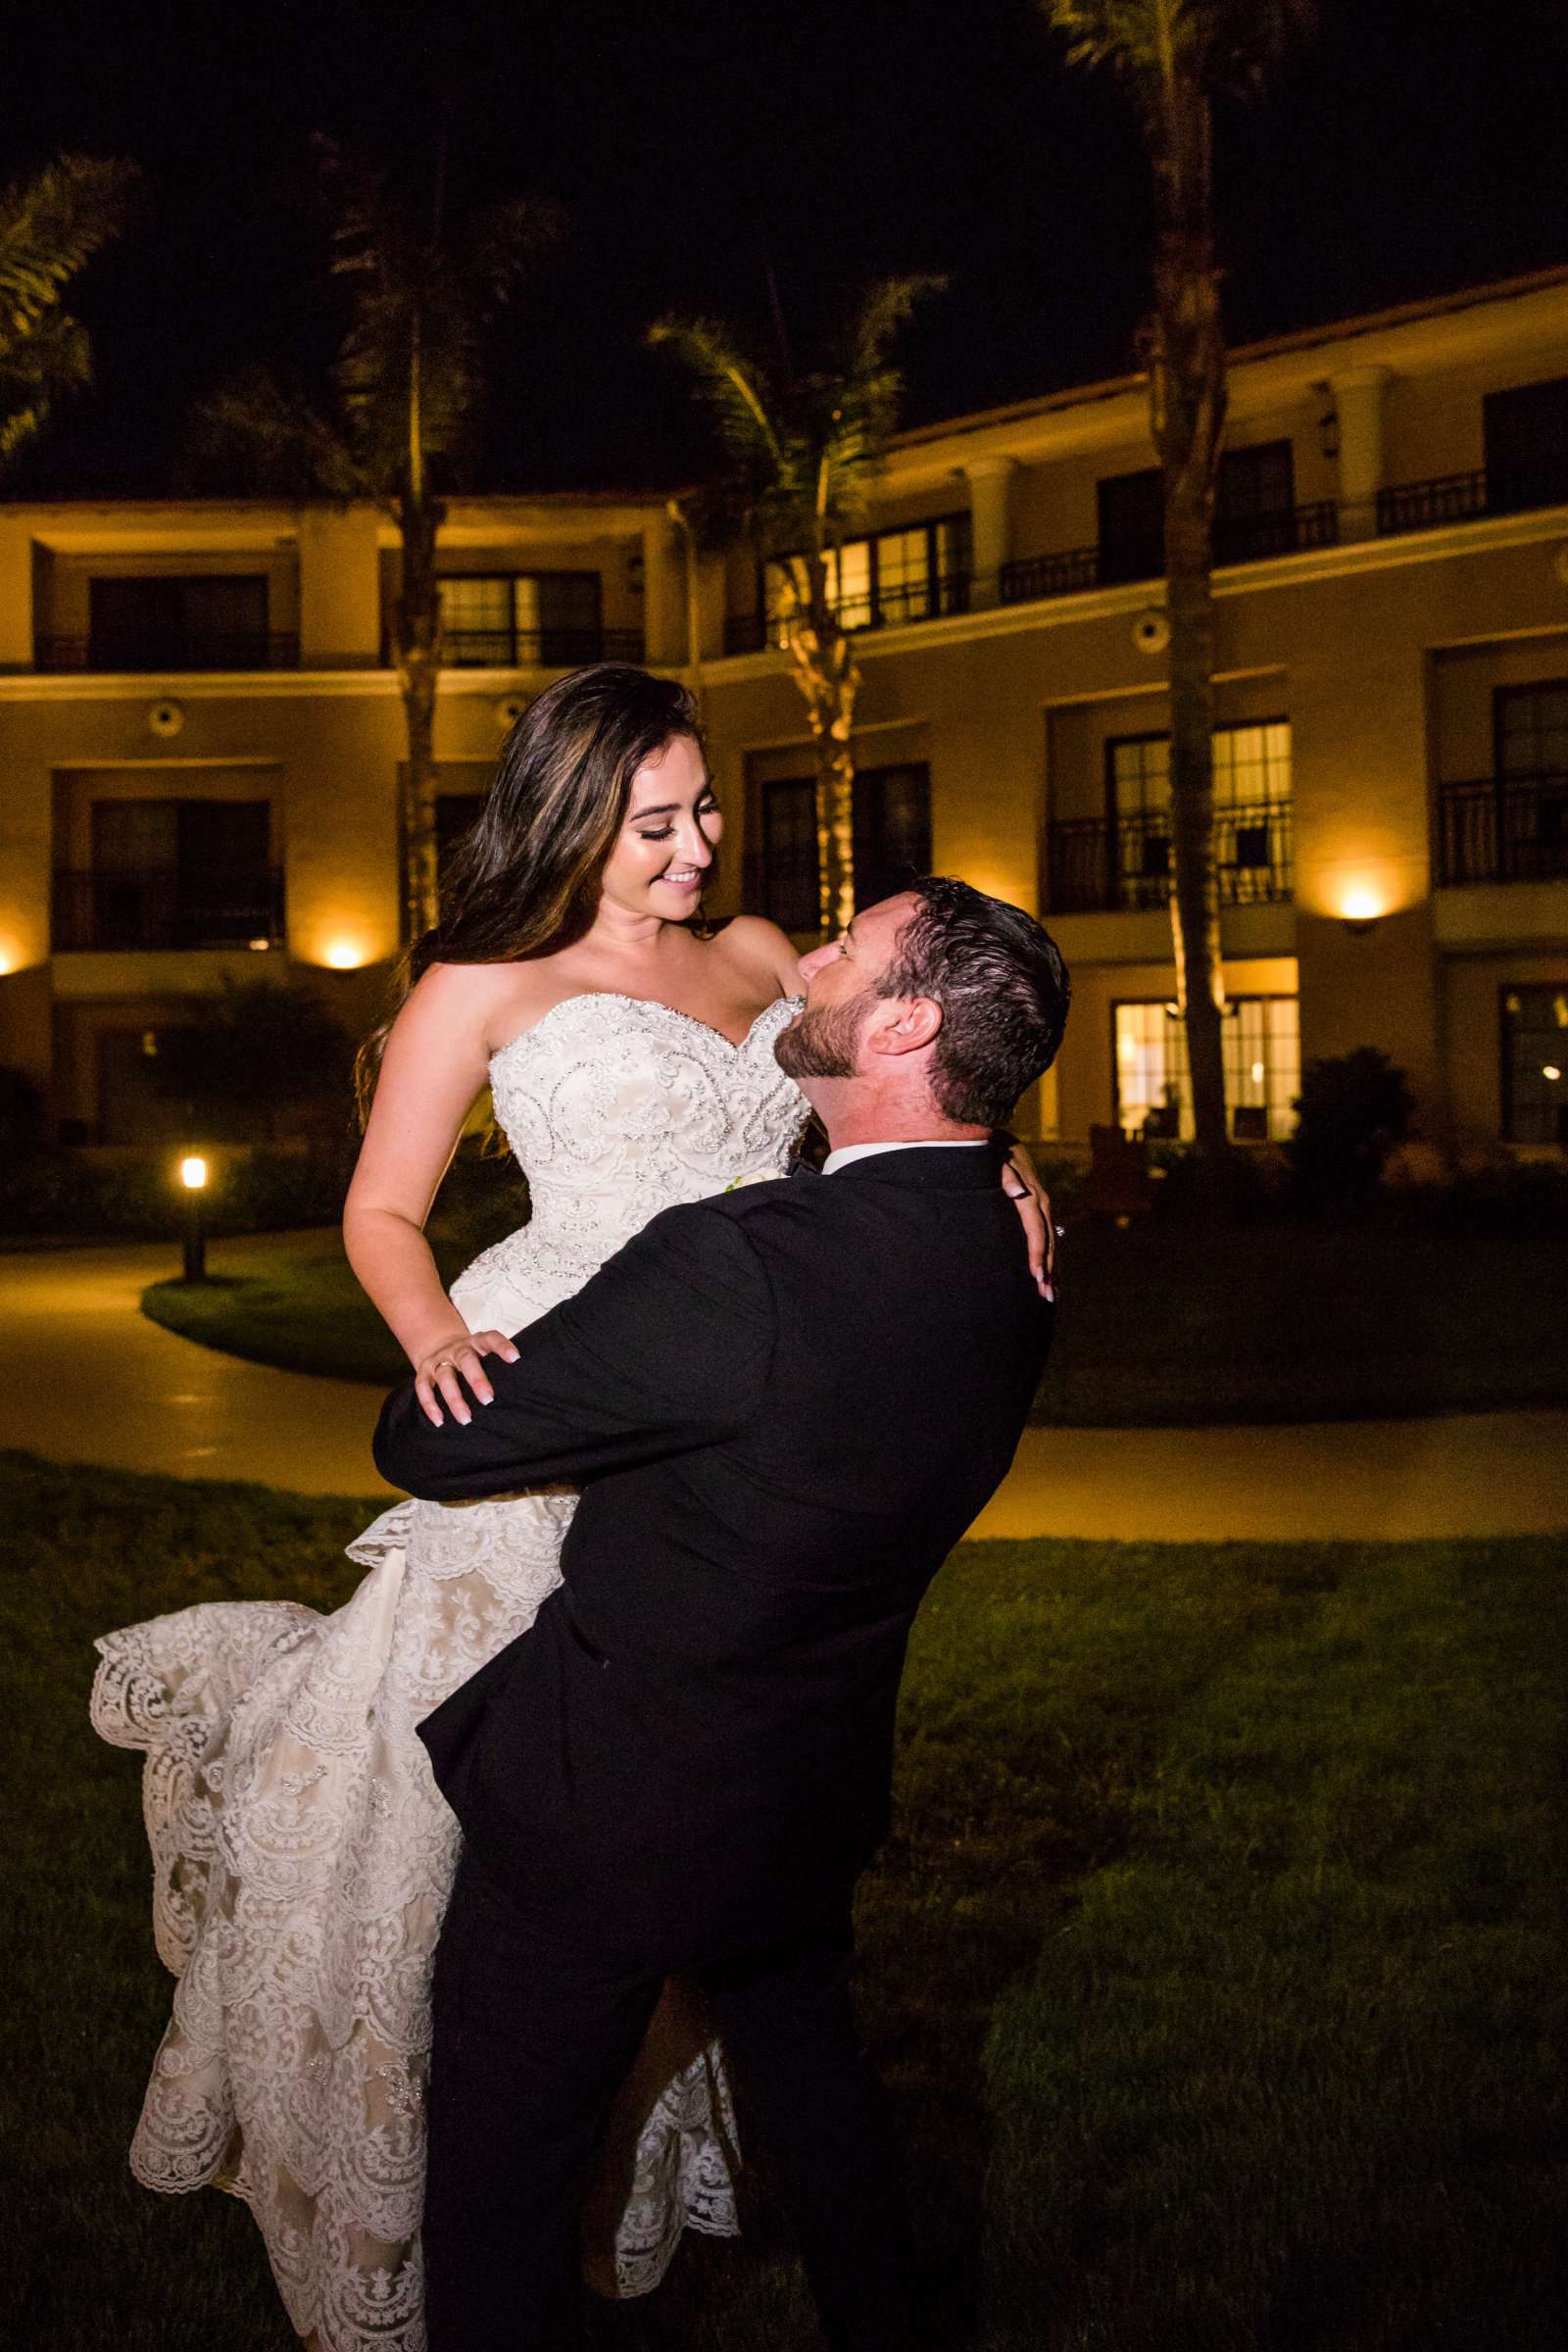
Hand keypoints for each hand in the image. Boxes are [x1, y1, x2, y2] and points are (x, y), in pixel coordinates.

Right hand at [412, 1329, 520, 1427]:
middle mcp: (457, 1348)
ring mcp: (439, 1360)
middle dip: (477, 1380)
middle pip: (466, 1360)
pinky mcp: (423, 1372)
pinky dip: (430, 1405)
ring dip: (455, 1399)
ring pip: (445, 1377)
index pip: (491, 1339)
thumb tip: (526, 1389)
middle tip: (488, 1400)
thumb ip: (498, 1366)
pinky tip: (440, 1421)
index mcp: (477, 1342)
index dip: (502, 1346)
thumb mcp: (484, 1354)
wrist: (439, 1345)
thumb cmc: (472, 1357)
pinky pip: (423, 1388)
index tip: (515, 1358)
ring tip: (466, 1419)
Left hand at [1000, 1142, 1058, 1300]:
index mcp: (1032, 1196)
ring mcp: (1043, 1207)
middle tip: (1047, 1296)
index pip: (1036, 1231)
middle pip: (1048, 1242)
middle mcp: (1042, 1204)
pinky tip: (1051, 1275)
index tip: (1036, 1275)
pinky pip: (1048, 1237)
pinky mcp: (1040, 1210)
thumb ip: (1005, 1175)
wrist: (1003, 1139)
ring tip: (1052, 1295)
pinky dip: (1051, 1258)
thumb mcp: (997, 1159)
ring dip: (1053, 1269)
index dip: (1037, 1254)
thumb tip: (1019, 1191)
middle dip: (1048, 1270)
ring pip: (1052, 1243)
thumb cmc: (994, 1151)